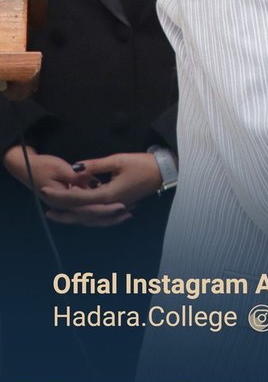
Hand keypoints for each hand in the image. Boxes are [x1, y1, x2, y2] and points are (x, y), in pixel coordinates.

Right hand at [2, 144, 131, 226]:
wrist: (23, 166)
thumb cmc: (40, 165)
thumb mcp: (59, 167)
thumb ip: (76, 174)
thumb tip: (92, 179)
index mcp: (60, 198)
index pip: (86, 207)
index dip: (104, 207)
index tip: (122, 204)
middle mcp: (63, 206)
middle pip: (89, 215)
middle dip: (109, 215)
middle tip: (129, 211)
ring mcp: (66, 206)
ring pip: (89, 216)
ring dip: (108, 216)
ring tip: (129, 211)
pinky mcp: (70, 203)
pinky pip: (88, 210)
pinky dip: (102, 210)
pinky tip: (119, 208)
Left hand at [35, 152, 162, 227]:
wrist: (164, 172)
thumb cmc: (143, 165)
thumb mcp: (118, 160)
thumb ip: (95, 165)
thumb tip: (75, 167)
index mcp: (108, 195)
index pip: (77, 199)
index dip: (59, 196)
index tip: (44, 191)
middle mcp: (110, 205)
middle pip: (81, 213)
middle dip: (62, 211)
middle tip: (47, 209)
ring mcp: (116, 207)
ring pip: (89, 217)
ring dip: (73, 216)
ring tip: (59, 213)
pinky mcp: (119, 204)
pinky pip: (99, 215)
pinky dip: (88, 215)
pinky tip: (82, 211)